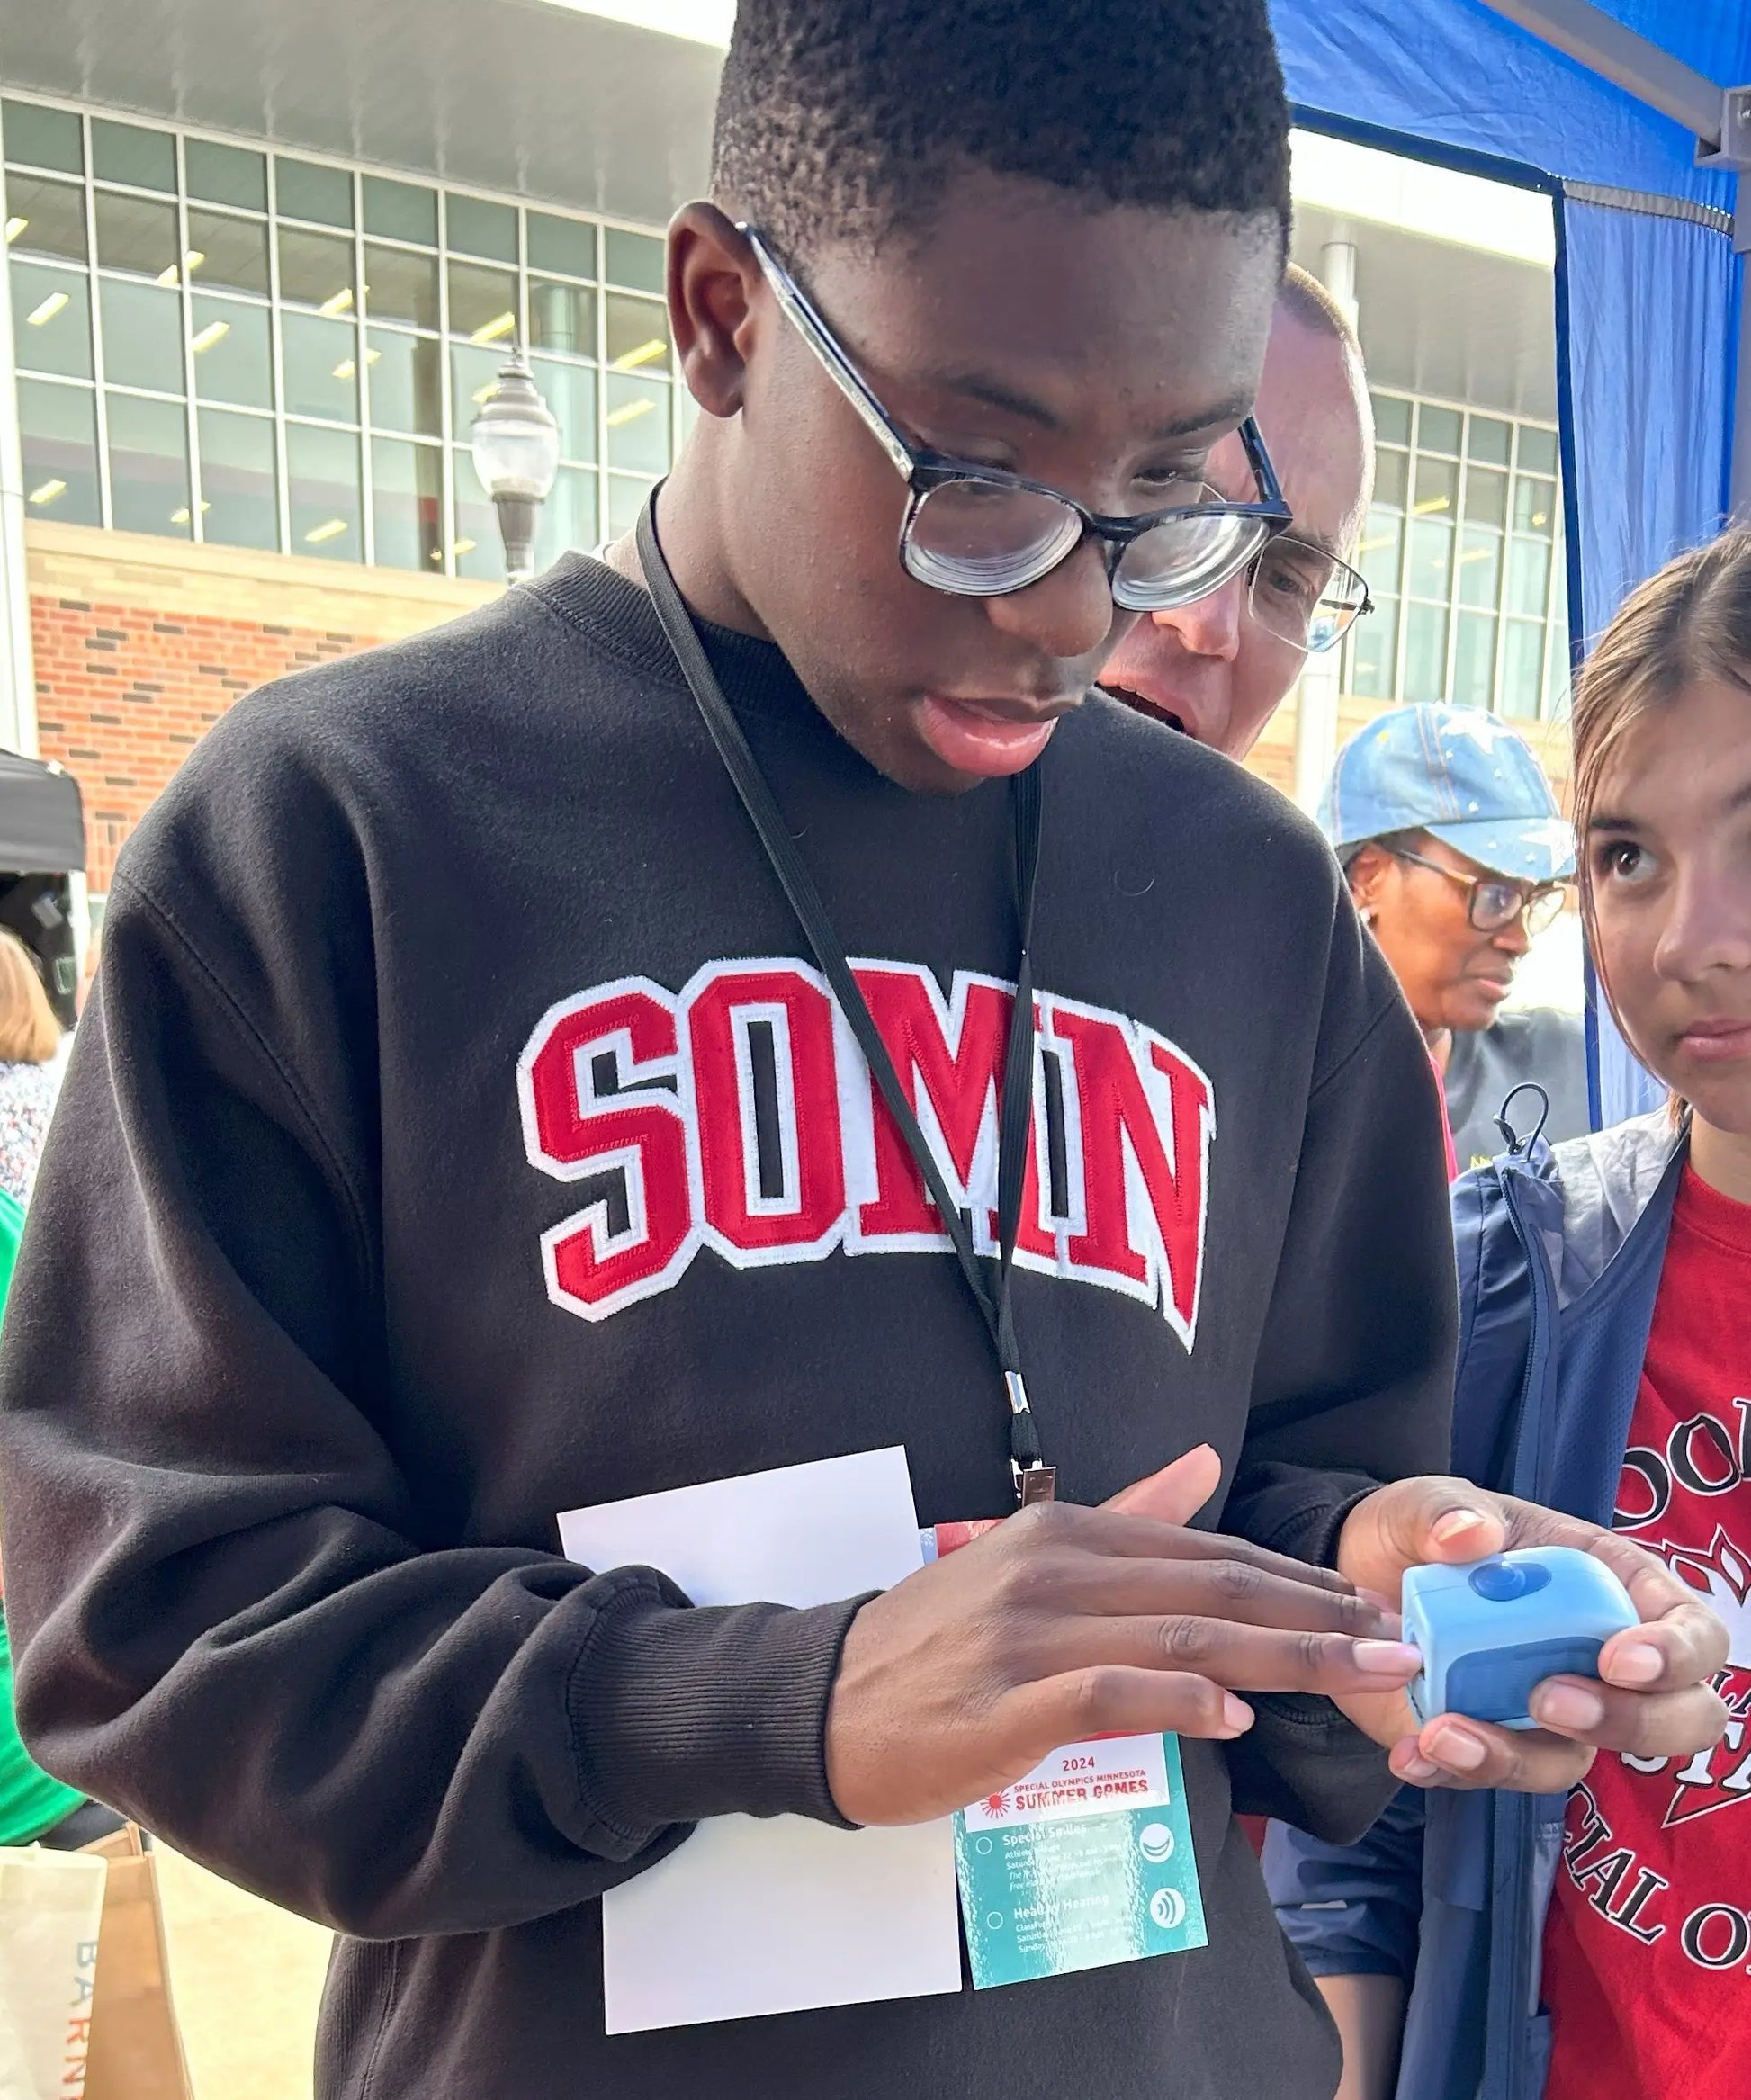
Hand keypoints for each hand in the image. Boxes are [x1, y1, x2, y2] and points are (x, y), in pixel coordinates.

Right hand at [823, 1447, 1421, 1825]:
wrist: (823, 1698)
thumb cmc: (936, 1639)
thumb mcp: (1026, 1557)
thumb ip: (1125, 1511)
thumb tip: (1204, 1461)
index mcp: (1065, 1530)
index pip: (1206, 1551)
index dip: (1297, 1580)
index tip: (1372, 1606)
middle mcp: (1053, 1568)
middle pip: (1210, 1589)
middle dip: (1317, 1617)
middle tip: (1400, 1642)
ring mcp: (1028, 1634)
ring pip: (1179, 1636)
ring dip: (1282, 1658)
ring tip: (1360, 1676)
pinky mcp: (1006, 1702)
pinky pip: (1109, 1694)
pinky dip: (1179, 1699)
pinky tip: (1234, 1716)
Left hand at [1334, 1477, 1730, 1792]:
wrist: (1357, 1575)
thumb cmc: (1422, 1532)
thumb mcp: (1426, 1503)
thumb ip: (1446, 1510)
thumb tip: (1469, 1535)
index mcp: (1611, 1585)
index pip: (1692, 1630)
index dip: (1676, 1653)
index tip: (1620, 1659)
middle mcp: (1597, 1659)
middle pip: (1675, 1721)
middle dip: (1628, 1723)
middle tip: (1549, 1699)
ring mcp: (1549, 1712)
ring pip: (1572, 1762)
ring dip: (1517, 1758)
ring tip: (1447, 1734)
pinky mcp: (1493, 1743)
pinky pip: (1492, 1778)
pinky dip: (1452, 1772)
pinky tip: (1411, 1752)